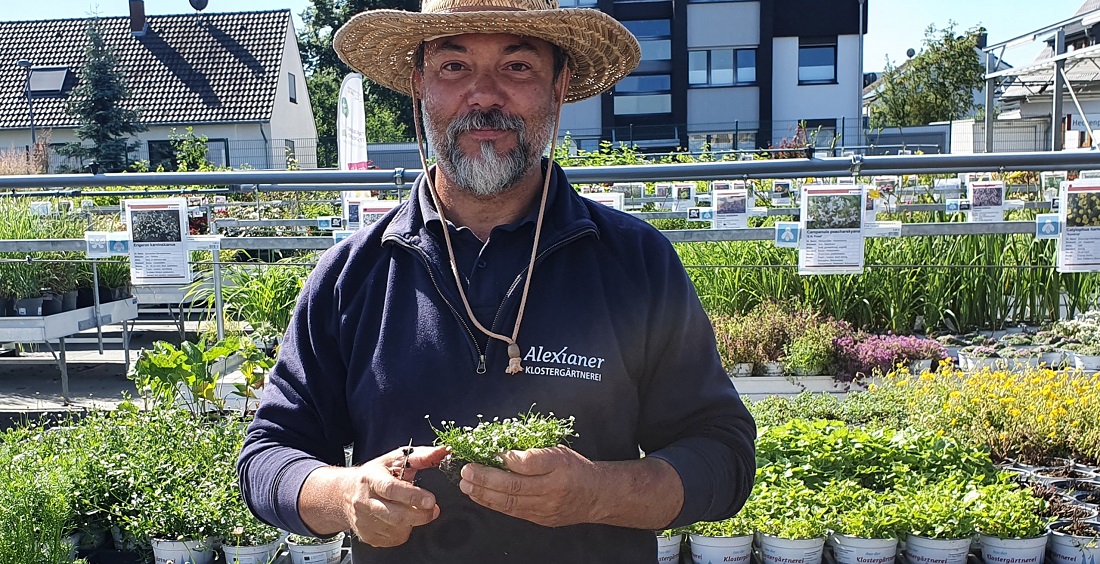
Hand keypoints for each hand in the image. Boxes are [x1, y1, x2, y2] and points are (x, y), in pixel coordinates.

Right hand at [343, 445, 448, 546]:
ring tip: (413, 510)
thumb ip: (420, 456)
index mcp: (371, 478)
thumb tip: (442, 452)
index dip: (413, 496)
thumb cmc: (375, 474)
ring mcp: (363, 520)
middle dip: (420, 515)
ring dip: (412, 522)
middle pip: (396, 515)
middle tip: (433, 509)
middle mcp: (364, 501)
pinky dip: (403, 532)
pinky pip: (392, 540)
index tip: (431, 500)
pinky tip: (401, 520)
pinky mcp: (366, 535)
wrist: (345, 492)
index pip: (392, 489)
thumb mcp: (395, 459)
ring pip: (396, 529)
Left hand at [458, 446, 599, 526]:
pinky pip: (512, 511)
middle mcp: (551, 490)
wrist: (595, 496)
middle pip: (514, 486)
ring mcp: (544, 508)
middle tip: (467, 471)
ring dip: (484, 493)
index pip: (529, 464)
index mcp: (558, 467)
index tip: (488, 452)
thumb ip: (535, 453)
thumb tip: (504, 453)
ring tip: (466, 484)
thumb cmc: (576, 469)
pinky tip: (479, 495)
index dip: (505, 459)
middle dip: (486, 479)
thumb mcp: (559, 451)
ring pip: (510, 502)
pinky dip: (493, 503)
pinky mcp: (539, 519)